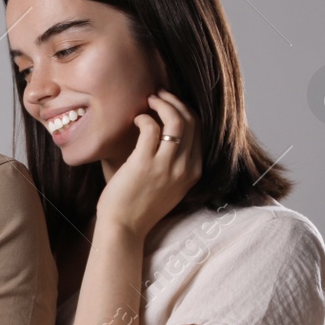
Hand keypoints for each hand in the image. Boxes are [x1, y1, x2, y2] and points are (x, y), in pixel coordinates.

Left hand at [95, 90, 201, 237]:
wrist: (123, 229)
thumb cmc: (137, 206)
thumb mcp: (166, 185)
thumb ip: (169, 161)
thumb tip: (159, 130)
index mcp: (194, 173)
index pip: (201, 131)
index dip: (186, 111)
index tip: (171, 103)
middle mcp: (185, 168)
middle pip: (192, 122)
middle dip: (176, 102)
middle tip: (159, 94)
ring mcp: (167, 167)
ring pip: (177, 121)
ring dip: (163, 104)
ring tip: (149, 99)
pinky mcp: (145, 165)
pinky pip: (152, 129)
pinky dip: (145, 118)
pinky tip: (136, 119)